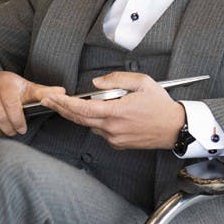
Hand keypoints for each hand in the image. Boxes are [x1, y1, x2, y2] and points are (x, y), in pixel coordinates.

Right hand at [0, 68, 65, 137]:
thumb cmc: (6, 85)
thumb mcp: (26, 87)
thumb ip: (43, 92)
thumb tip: (62, 93)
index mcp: (5, 83)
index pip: (12, 106)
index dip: (18, 121)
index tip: (22, 128)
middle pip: (1, 118)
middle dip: (10, 129)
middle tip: (14, 130)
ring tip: (3, 129)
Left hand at [40, 72, 185, 149]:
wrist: (175, 128)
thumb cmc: (161, 106)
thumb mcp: (142, 82)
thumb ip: (116, 79)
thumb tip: (97, 83)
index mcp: (116, 112)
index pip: (83, 108)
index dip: (65, 103)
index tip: (53, 98)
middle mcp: (112, 128)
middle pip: (80, 119)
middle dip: (62, 108)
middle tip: (49, 100)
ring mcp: (114, 138)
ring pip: (90, 125)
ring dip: (82, 115)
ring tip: (78, 103)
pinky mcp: (118, 145)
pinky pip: (101, 132)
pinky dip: (97, 122)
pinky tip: (103, 114)